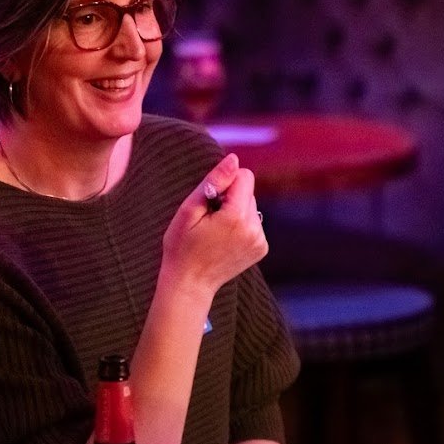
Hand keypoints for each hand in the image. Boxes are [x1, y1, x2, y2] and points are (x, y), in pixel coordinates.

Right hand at [161, 153, 267, 298]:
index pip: (245, 176)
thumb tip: (234, 159)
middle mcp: (254, 229)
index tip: (210, 201)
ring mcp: (260, 241)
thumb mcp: (189, 210)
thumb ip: (214, 182)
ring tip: (216, 232)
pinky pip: (254, 222)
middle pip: (248, 192)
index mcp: (237, 217)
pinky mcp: (262, 248)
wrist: (189, 283)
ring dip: (235, 212)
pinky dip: (241, 226)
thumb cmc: (182, 245)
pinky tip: (225, 240)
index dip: (225, 183)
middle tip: (209, 221)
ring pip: (251, 207)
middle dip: (229, 199)